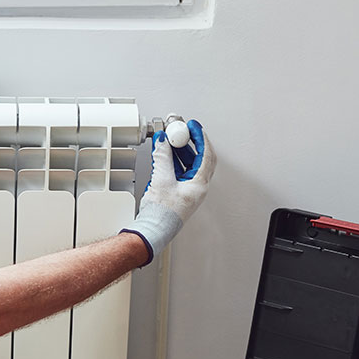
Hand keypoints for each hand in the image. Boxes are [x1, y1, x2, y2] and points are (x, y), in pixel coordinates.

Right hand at [121, 116, 215, 264]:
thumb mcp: (162, 180)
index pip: (206, 155)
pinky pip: (178, 171)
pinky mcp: (177, 193)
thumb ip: (163, 158)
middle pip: (198, 158)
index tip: (193, 126)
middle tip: (181, 130)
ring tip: (169, 140)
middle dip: (190, 142)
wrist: (152, 231)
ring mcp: (187, 190)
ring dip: (179, 151)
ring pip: (187, 164)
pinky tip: (163, 155)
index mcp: (199, 185)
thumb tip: (163, 142)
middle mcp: (196, 187)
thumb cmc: (161, 215)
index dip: (200, 138)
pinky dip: (172, 160)